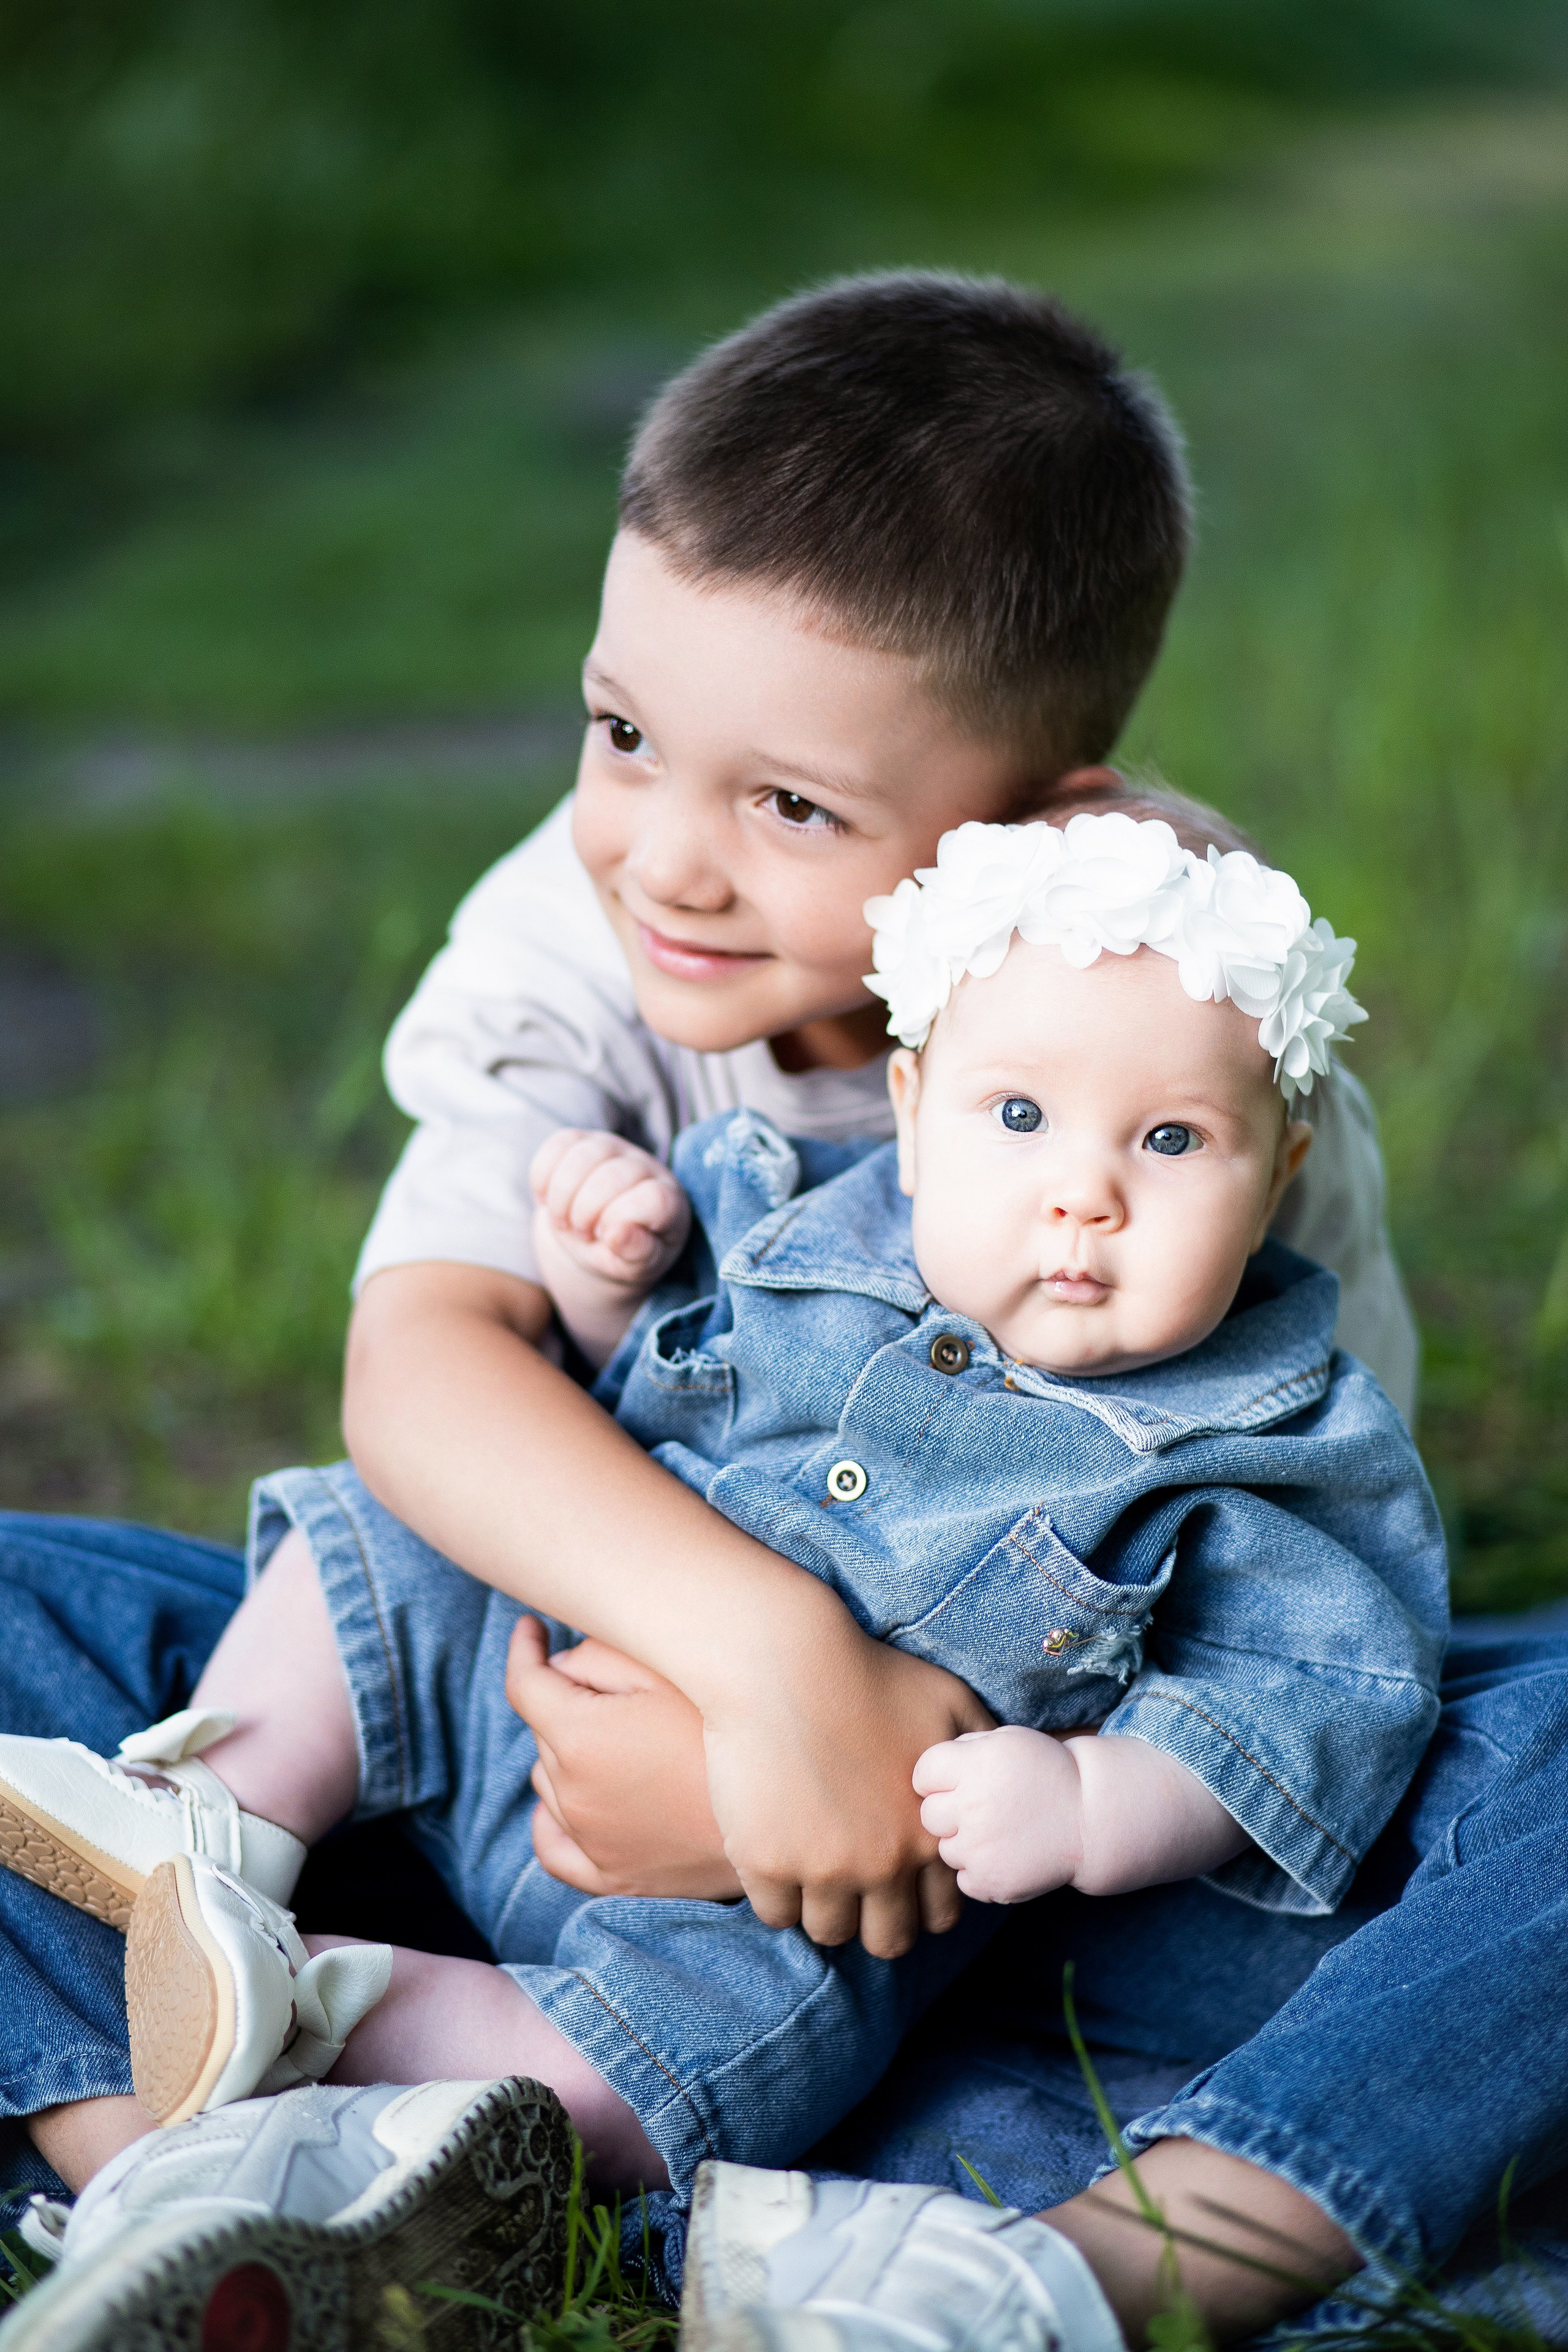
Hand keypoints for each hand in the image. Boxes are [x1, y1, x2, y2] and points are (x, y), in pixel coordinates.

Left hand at [507, 1616, 743, 1899]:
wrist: (785, 1809)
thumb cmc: (733, 1728)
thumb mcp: (669, 1669)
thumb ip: (599, 1655)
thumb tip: (560, 1664)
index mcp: (579, 1736)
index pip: (524, 1684)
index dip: (524, 1649)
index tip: (532, 1630)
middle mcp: (572, 1793)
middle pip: (545, 1731)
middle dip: (565, 1699)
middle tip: (613, 1681)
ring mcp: (592, 1842)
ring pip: (549, 1784)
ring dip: (565, 1754)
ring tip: (613, 1734)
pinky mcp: (614, 1878)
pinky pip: (554, 1848)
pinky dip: (552, 1821)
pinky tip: (567, 1802)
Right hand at [530, 1129, 690, 1293]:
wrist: (597, 1237)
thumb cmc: (624, 1254)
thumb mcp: (636, 1266)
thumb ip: (637, 1255)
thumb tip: (617, 1235)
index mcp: (669, 1200)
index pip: (654, 1200)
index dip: (623, 1220)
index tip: (608, 1238)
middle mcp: (644, 1167)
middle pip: (613, 1177)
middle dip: (586, 1213)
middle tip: (582, 1235)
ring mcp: (613, 1148)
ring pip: (583, 1156)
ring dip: (562, 1197)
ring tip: (563, 1222)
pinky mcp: (581, 1140)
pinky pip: (558, 1144)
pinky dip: (543, 1177)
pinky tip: (545, 1200)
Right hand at [696, 1595, 988, 1958]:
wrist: (783, 1661)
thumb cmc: (867, 1674)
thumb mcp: (948, 1701)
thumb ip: (981, 1749)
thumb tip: (1001, 1783)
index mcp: (929, 1835)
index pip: (938, 1915)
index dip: (917, 1900)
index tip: (896, 1878)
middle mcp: (882, 1864)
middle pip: (887, 1941)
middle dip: (874, 1919)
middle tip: (853, 1885)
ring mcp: (821, 1869)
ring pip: (828, 1931)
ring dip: (823, 1907)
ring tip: (812, 1867)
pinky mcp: (766, 1864)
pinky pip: (776, 1913)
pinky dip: (777, 1895)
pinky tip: (776, 1856)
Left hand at [914, 1726, 1084, 1903]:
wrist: (1089, 1818)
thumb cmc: (1045, 1771)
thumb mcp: (1006, 1740)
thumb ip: (963, 1747)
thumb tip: (924, 1769)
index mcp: (974, 1766)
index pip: (923, 1774)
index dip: (938, 1777)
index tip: (956, 1780)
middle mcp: (973, 1807)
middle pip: (929, 1815)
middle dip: (947, 1811)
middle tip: (977, 1808)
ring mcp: (981, 1849)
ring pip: (945, 1849)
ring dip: (963, 1842)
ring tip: (996, 1830)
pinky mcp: (991, 1882)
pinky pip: (963, 1879)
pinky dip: (978, 1871)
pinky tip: (1004, 1853)